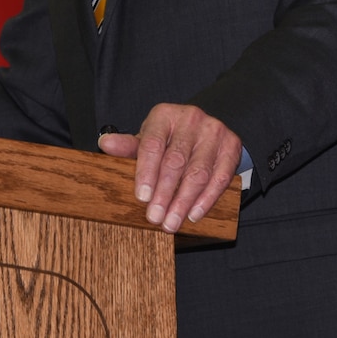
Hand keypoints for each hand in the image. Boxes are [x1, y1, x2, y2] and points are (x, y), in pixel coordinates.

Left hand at [98, 103, 241, 233]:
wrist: (204, 129)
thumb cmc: (170, 138)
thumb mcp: (147, 139)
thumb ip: (128, 146)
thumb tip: (105, 144)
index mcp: (164, 115)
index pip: (152, 144)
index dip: (146, 172)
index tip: (142, 197)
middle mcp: (190, 118)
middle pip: (175, 161)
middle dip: (165, 193)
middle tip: (155, 217)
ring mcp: (213, 130)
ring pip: (198, 172)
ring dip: (184, 201)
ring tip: (172, 222)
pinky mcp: (232, 145)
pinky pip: (221, 177)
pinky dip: (207, 199)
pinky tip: (194, 214)